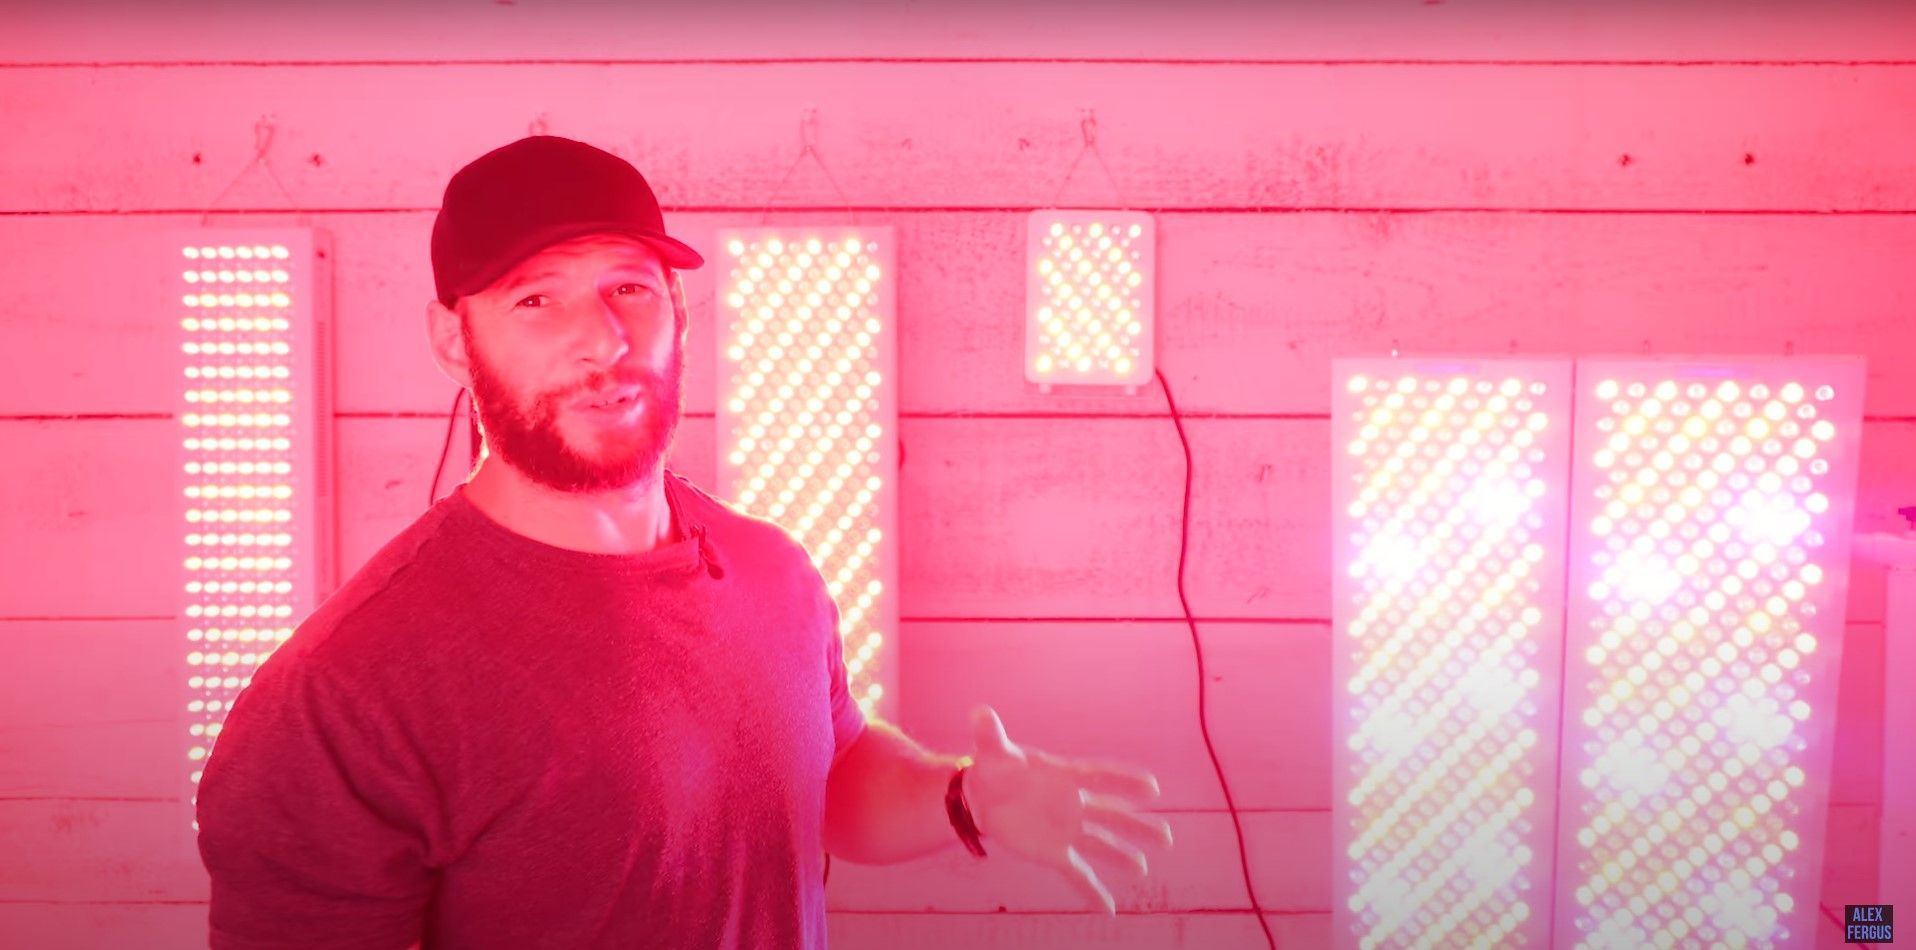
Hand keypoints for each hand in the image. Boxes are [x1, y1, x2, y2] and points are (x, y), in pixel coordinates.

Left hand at [961, 705, 1173, 914]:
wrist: (985, 795)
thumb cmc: (997, 766)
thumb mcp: (993, 750)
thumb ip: (991, 734)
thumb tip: (980, 711)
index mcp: (1065, 775)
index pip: (1099, 777)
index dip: (1124, 782)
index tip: (1150, 788)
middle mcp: (1074, 803)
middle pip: (1111, 815)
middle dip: (1137, 826)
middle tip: (1166, 838)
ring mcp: (1067, 829)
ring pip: (1100, 844)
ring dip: (1121, 856)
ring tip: (1142, 869)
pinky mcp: (1055, 852)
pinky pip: (1078, 873)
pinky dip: (1093, 892)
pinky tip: (1109, 911)